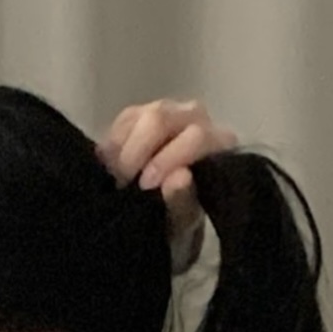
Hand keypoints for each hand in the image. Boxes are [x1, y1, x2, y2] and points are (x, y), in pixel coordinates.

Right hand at [99, 96, 237, 256]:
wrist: (165, 216)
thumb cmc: (180, 218)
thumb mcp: (182, 222)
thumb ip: (183, 201)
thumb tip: (179, 177)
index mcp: (219, 141)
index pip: (195, 136)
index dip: (165, 160)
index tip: (144, 186)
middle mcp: (197, 117)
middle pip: (160, 117)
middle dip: (136, 151)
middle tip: (123, 182)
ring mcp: (169, 110)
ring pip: (139, 115)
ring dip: (122, 150)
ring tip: (119, 179)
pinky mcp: (144, 112)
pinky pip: (123, 119)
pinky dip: (113, 146)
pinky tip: (114, 169)